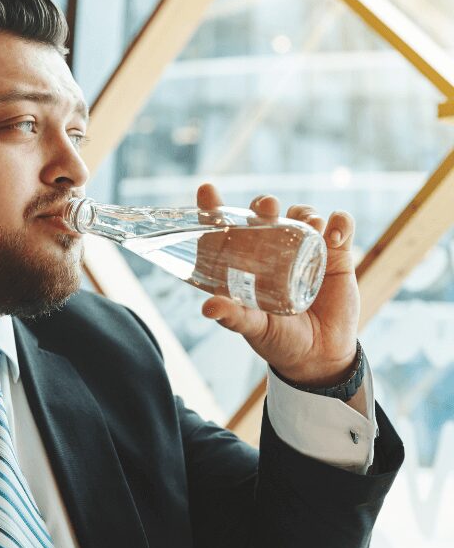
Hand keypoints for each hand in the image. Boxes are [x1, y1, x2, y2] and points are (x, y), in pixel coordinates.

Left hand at [197, 183, 358, 385]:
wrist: (321, 357)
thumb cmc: (279, 340)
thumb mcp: (254, 328)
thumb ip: (233, 316)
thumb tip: (208, 307)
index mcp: (245, 262)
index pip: (226, 228)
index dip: (214, 207)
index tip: (207, 189)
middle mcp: (272, 249)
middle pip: (265, 212)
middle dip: (264, 203)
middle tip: (268, 206)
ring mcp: (305, 249)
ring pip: (303, 213)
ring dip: (305, 211)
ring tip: (312, 225)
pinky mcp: (336, 255)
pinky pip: (341, 226)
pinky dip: (340, 222)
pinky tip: (336, 232)